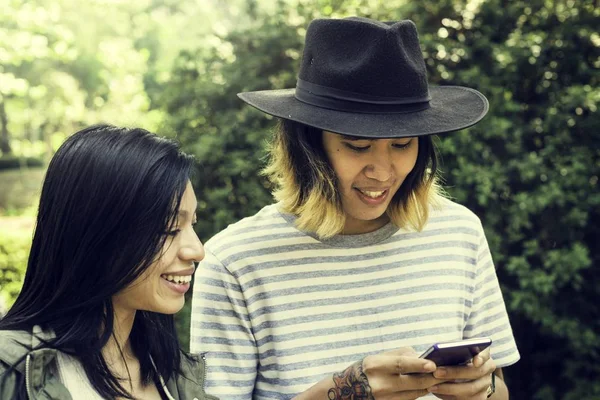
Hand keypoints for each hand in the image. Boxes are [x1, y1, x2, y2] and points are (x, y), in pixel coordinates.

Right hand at [327, 348, 447, 399]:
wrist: (349, 389)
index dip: (418, 365)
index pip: (400, 365)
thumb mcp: (379, 357)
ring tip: (437, 379)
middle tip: (444, 373)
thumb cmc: (369, 369)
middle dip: (430, 378)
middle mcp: (379, 383)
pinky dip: (418, 393)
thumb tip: (422, 357)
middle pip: (412, 383)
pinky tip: (424, 387)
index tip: (433, 364)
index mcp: (376, 365)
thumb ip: (400, 355)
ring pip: (414, 394)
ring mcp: (384, 398)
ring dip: (427, 386)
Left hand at [428, 348, 495, 399]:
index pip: (485, 353)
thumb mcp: (458, 349)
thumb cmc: (457, 357)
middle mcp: (487, 369)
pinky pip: (466, 399)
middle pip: (475, 372)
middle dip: (454, 373)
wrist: (465, 373)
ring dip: (449, 388)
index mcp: (483, 354)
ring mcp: (484, 384)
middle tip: (437, 372)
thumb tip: (440, 349)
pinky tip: (437, 392)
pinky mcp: (479, 397)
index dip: (481, 357)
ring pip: (470, 389)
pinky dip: (449, 396)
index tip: (475, 361)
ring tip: (432, 386)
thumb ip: (455, 347)